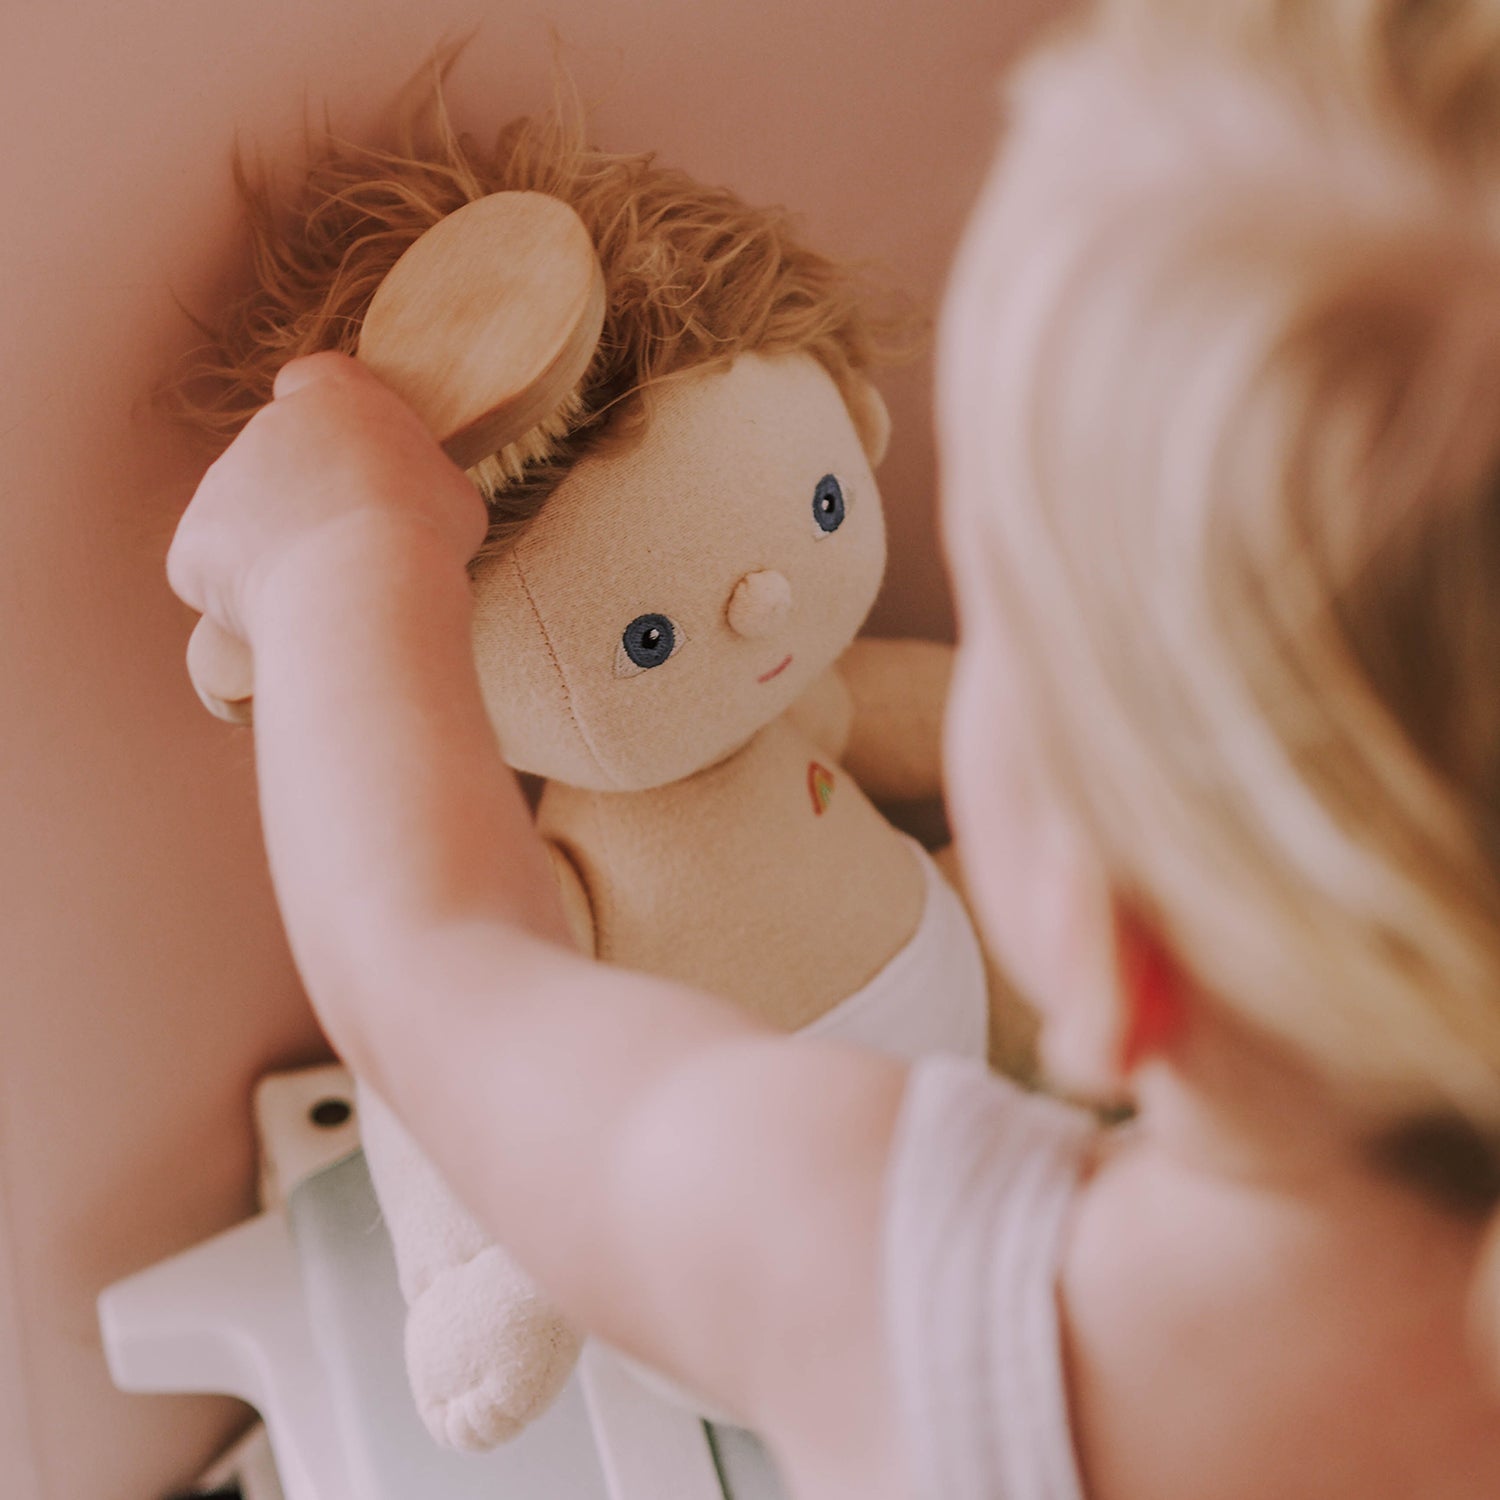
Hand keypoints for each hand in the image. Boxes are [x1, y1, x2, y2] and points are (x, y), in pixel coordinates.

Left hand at [166, 352, 487, 642]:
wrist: (361, 590)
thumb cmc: (422, 537)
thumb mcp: (450, 492)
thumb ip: (414, 479)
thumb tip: (407, 498)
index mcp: (337, 398)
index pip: (313, 380)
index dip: (329, 421)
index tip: (350, 459)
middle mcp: (267, 425)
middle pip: (280, 459)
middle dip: (306, 500)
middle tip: (350, 552)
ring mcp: (220, 482)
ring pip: (247, 520)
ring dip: (277, 550)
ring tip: (325, 592)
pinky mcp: (191, 543)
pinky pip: (216, 572)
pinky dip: (243, 597)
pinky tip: (289, 614)